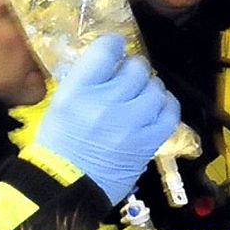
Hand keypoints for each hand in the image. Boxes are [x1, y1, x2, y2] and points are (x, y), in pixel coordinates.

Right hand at [35, 35, 179, 205]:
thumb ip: (87, 81)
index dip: (115, 45)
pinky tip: (160, 107)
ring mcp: (130, 122)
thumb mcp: (63, 102)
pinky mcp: (148, 142)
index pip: (106, 51)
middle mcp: (106, 101)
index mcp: (79, 89)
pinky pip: (170, 115)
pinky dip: (168, 106)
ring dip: (152, 87)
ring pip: (156, 89)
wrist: (66, 183)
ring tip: (144, 94)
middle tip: (131, 78)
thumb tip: (113, 65)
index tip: (117, 48)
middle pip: (136, 68)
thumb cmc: (60, 143)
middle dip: (135, 69)